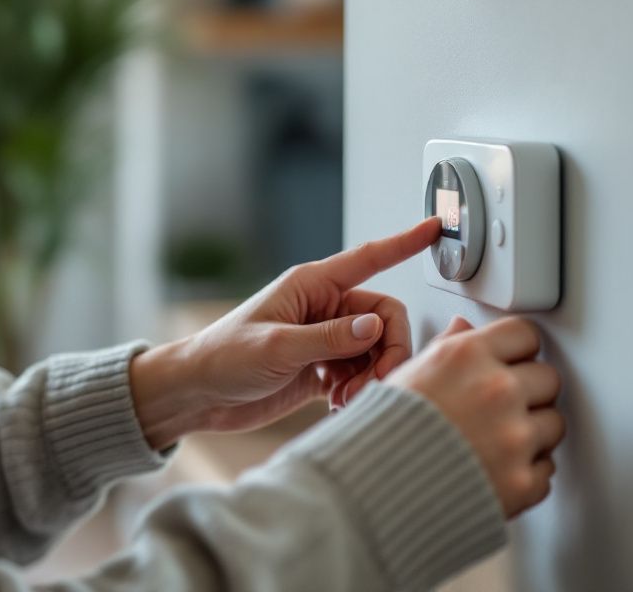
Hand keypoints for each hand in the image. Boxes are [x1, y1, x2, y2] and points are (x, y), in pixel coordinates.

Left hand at [131, 217, 441, 448]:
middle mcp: (324, 308)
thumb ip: (330, 338)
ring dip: (372, 377)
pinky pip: (362, 375)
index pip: (369, 258)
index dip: (404, 243)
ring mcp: (325, 339)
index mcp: (312, 286)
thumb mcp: (277, 346)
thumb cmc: (223, 358)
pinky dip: (360, 391)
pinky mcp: (323, 369)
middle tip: (375, 382)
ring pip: (377, 350)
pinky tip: (340, 405)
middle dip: (388, 351)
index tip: (434, 228)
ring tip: (347, 400)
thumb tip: (377, 327)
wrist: (198, 394)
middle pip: (385, 319)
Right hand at [387, 316, 564, 517]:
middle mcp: (496, 390)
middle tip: (502, 404)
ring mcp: (514, 437)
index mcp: (467, 357)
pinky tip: (494, 469)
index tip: (513, 360)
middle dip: (530, 389)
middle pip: (548, 377)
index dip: (518, 349)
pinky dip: (526, 474)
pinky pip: (545, 471)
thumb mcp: (407, 374)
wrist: (370, 491)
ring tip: (495, 440)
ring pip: (553, 424)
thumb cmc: (381, 434)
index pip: (525, 334)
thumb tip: (464, 328)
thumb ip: (446, 348)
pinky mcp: (522, 482)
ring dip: (533, 432)